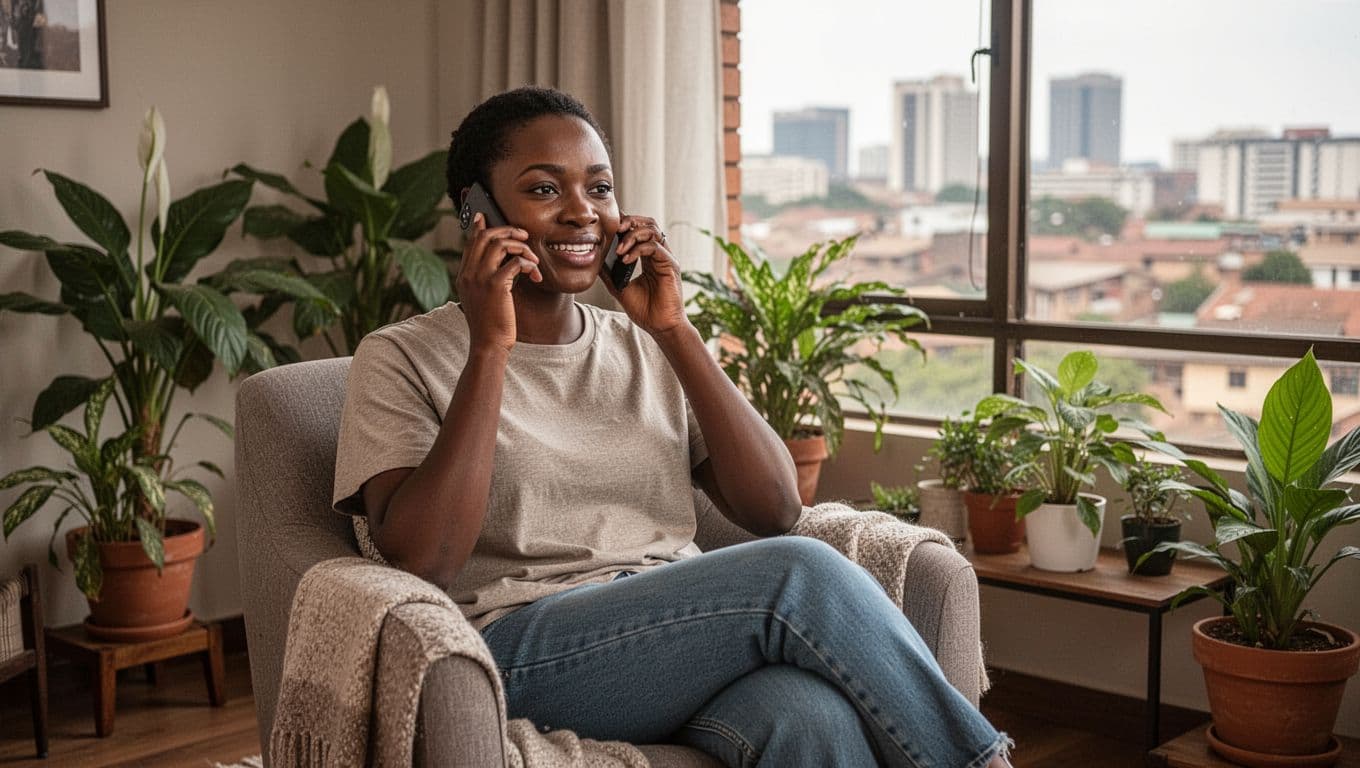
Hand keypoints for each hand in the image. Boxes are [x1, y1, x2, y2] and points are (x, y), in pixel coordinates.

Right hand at [456, 213, 539, 351]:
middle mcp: (469, 273)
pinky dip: (528, 263)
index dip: (479, 226)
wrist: (488, 345)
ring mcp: (480, 278)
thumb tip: (506, 264)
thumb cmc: (490, 325)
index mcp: (464, 275)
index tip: (485, 215)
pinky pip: (514, 262)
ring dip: (521, 247)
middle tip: (524, 236)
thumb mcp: (483, 299)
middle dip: (507, 231)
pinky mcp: (495, 286)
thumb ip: (487, 279)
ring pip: (500, 244)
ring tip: (533, 260)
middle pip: (484, 236)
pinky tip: (535, 274)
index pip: (470, 242)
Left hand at [604, 215, 686, 336]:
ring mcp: (666, 259)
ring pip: (653, 231)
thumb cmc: (644, 310)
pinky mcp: (670, 265)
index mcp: (649, 258)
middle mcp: (659, 255)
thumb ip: (609, 272)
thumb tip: (594, 260)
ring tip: (618, 249)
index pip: (639, 230)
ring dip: (632, 235)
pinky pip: (654, 247)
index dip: (626, 224)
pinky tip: (625, 260)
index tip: (609, 228)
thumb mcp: (620, 287)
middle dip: (630, 221)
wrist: (659, 327)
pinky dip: (638, 250)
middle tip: (614, 229)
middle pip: (648, 224)